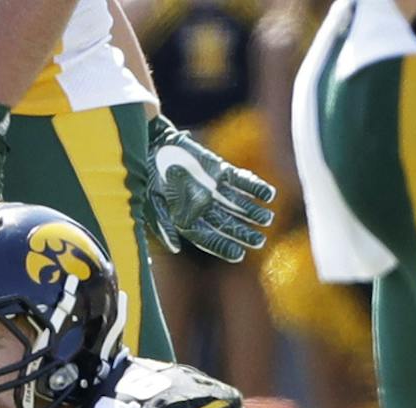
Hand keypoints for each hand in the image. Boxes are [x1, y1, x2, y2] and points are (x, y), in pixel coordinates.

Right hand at [144, 116, 277, 262]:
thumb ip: (163, 223)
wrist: (151, 144)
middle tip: (260, 241)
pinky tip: (268, 194)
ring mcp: (213, 189)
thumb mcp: (149, 201)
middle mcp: (203, 207)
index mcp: (186, 219)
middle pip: (227, 224)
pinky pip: (241, 181)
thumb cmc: (147, 176)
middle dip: (243, 233)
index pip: (208, 238)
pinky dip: (254, 187)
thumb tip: (175, 247)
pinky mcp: (220, 170)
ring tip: (268, 218)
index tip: (239, 255)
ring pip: (237, 204)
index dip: (223, 247)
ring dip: (253, 211)